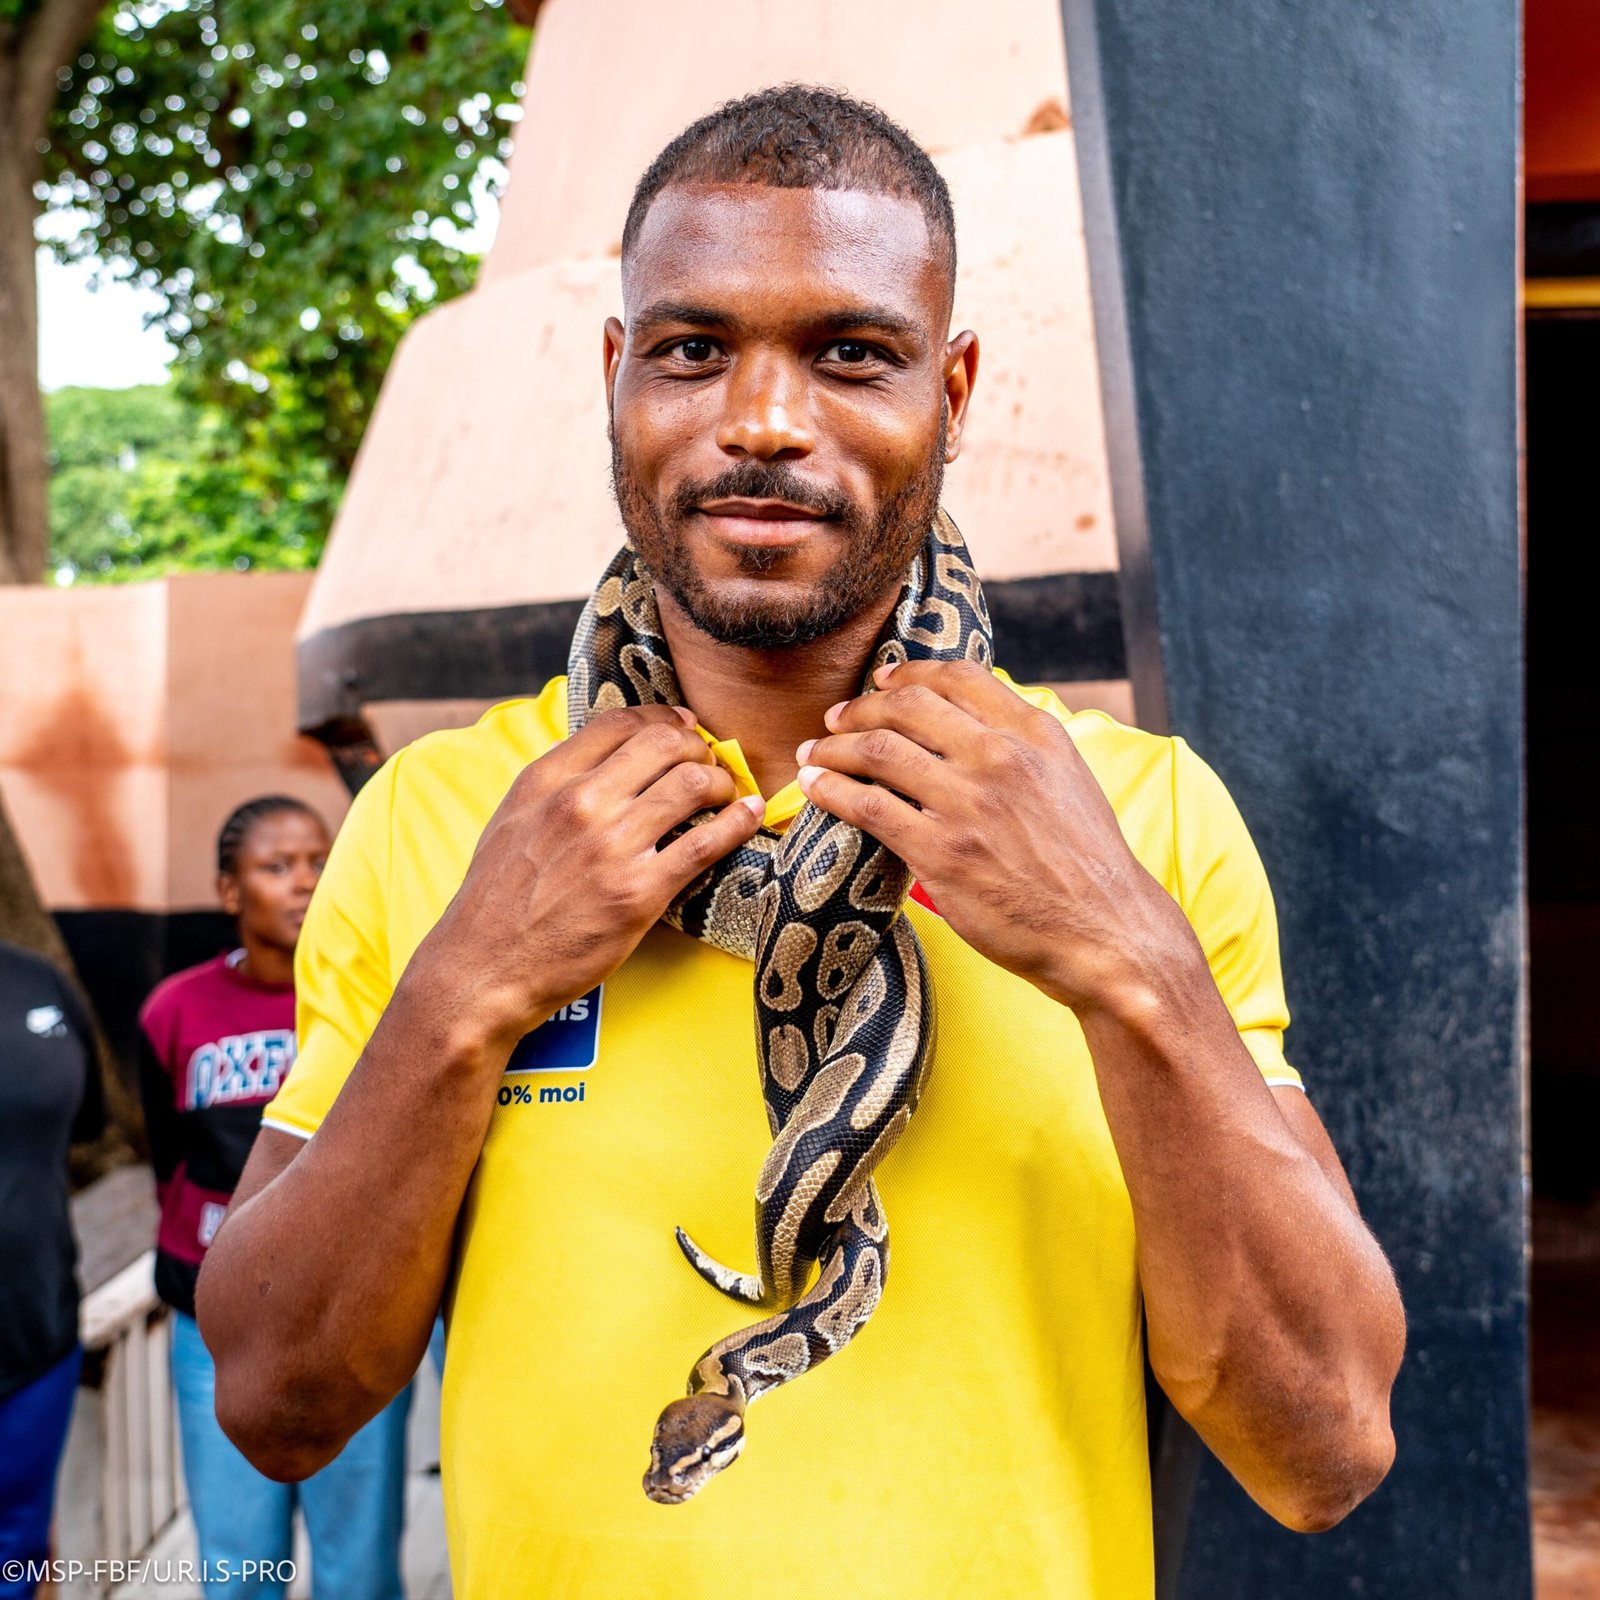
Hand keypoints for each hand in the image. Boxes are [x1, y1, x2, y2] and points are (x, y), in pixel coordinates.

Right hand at [419, 705, 763, 1042]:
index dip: (664, 718)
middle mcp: (580, 803)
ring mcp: (611, 847)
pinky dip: (737, 823)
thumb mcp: (512, 820)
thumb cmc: (496, 900)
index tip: (685, 726)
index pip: (621, 723)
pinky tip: (747, 817)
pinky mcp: (639, 892)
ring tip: (728, 796)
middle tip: (711, 765)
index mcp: (546, 780)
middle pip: (666, 744)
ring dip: (723, 783)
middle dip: (700, 748)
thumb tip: (603, 757)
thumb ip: (555, 784)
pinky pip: (706, 843)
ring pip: (693, 784)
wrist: (483, 968)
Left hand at [795, 661, 1197, 1013]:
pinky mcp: (942, 852)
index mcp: (1034, 734)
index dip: (909, 673)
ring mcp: (968, 803)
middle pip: (907, 706)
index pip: (959, 677)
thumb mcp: (1068, 782)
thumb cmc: (1086, 867)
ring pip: (878, 750)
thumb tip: (971, 728)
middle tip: (835, 720)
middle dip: (861, 708)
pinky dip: (831, 790)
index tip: (882, 679)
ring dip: (833, 747)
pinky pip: (867, 806)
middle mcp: (1000, 757)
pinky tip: (815, 788)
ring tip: (813, 754)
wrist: (1106, 934)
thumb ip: (1021, 749)